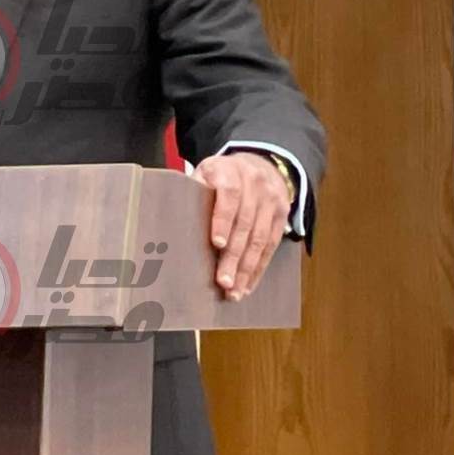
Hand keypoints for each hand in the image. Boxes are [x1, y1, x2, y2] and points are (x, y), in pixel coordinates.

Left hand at [195, 151, 292, 300]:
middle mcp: (254, 184)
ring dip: (247, 269)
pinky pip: (272, 245)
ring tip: (235, 291)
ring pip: (260, 239)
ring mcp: (271, 200)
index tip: (216, 244)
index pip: (229, 195)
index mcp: (229, 171)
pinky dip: (259, 267)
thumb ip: (193, 192)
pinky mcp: (282, 214)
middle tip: (223, 282)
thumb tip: (171, 224)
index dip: (223, 220)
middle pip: (245, 224)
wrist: (260, 163)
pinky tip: (248, 284)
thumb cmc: (221, 175)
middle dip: (234, 257)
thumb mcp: (204, 173)